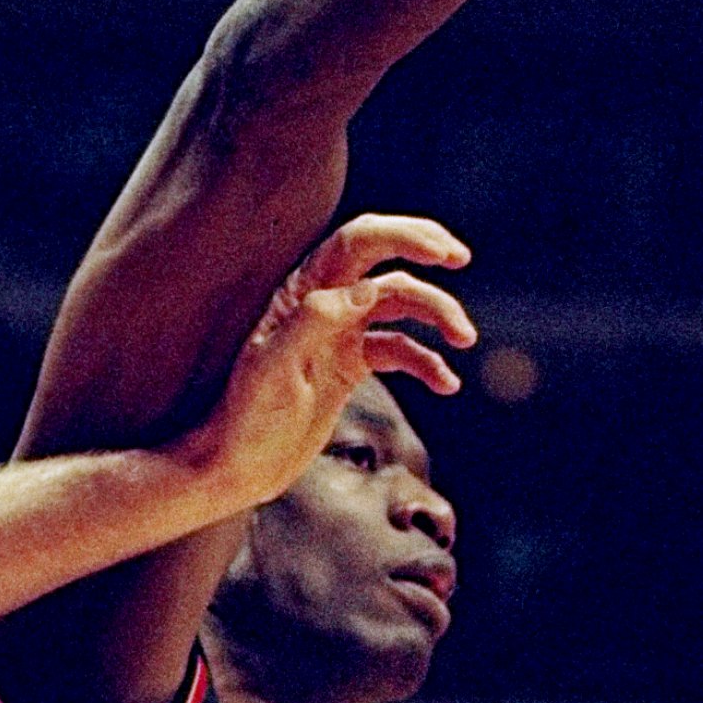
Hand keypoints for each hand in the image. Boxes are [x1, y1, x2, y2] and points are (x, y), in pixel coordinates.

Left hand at [172, 215, 473, 517]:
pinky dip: (427, 362)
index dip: (401, 236)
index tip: (441, 253)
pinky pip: (400, 351)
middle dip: (424, 251)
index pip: (357, 243)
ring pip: (400, 305)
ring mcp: (340, 335)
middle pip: (384, 260)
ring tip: (465, 340)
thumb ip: (314, 322)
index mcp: (302, 295)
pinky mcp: (350, 367)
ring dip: (437, 314)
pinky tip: (447, 383)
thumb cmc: (245, 418)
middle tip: (461, 257)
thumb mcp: (272, 370)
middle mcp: (324, 306)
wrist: (237, 466)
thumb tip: (366, 289)